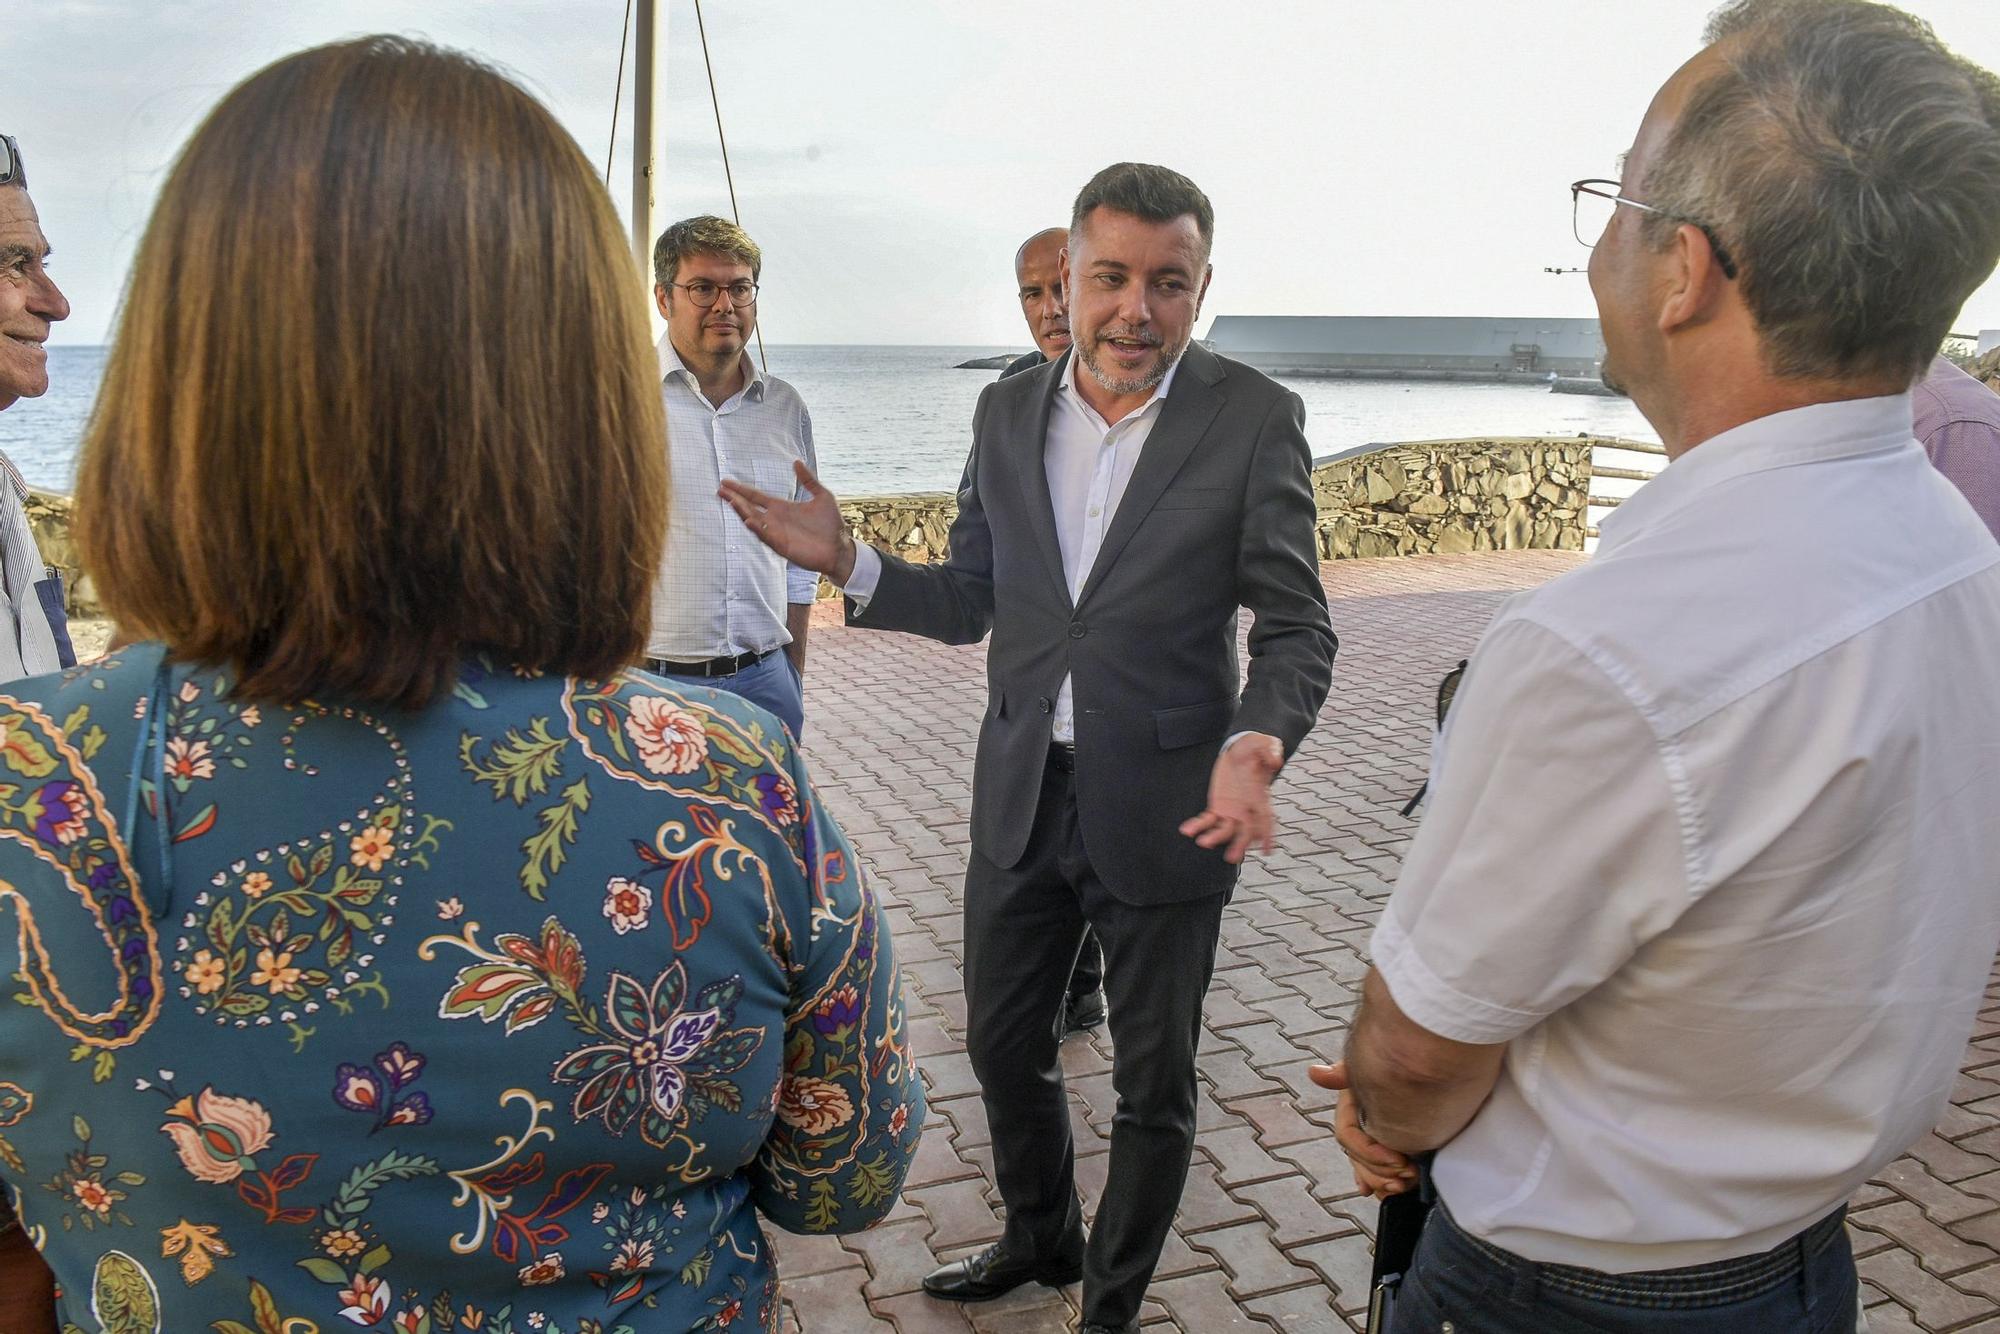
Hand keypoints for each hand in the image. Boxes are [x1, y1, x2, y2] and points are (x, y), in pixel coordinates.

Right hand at [719, 461, 856, 583]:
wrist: (841, 548)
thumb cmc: (831, 525)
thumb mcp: (822, 496)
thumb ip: (808, 480)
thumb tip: (796, 462)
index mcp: (782, 508)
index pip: (756, 496)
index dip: (741, 490)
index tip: (726, 482)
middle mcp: (775, 520)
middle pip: (749, 508)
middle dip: (735, 499)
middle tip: (720, 490)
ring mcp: (777, 533)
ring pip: (754, 522)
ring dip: (742, 512)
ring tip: (731, 501)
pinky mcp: (782, 546)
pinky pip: (766, 537)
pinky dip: (758, 530)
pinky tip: (749, 521)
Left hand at [1178, 732, 1281, 863]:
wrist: (1241, 747)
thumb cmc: (1256, 747)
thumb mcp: (1265, 745)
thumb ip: (1269, 753)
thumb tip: (1275, 760)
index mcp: (1261, 798)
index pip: (1266, 819)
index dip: (1268, 835)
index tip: (1268, 850)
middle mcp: (1247, 809)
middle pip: (1245, 832)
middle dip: (1239, 845)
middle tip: (1232, 858)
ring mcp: (1232, 811)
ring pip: (1224, 829)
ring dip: (1215, 837)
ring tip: (1203, 842)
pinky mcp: (1218, 806)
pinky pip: (1207, 820)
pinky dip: (1198, 826)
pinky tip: (1187, 830)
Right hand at [1310, 1061, 1417, 1199]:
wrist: (1428, 1075)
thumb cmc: (1395, 1067)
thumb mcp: (1368, 1070)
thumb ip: (1343, 1073)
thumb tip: (1316, 1073)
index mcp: (1351, 1109)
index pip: (1347, 1137)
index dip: (1369, 1152)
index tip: (1398, 1158)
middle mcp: (1360, 1127)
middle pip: (1357, 1159)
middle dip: (1380, 1172)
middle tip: (1407, 1173)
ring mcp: (1374, 1141)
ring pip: (1366, 1171)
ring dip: (1382, 1182)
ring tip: (1404, 1183)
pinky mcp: (1390, 1151)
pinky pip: (1379, 1176)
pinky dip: (1384, 1187)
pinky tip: (1393, 1191)